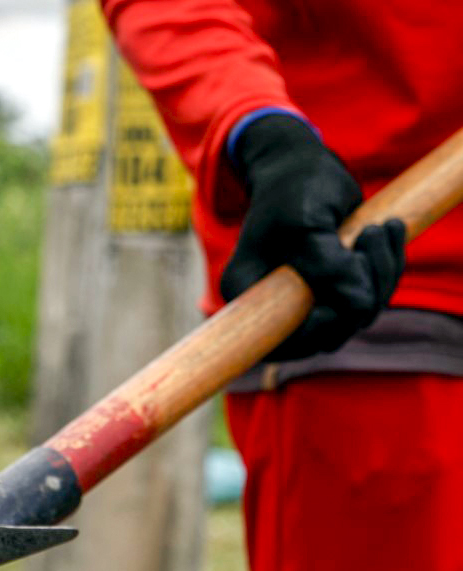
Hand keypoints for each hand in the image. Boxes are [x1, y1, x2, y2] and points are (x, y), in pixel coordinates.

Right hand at [221, 113, 405, 361]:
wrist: (301, 166)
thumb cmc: (294, 188)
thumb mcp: (306, 221)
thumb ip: (329, 267)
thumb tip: (359, 308)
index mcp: (247, 293)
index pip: (287, 342)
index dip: (325, 328)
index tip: (350, 289)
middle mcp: (271, 306)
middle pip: (329, 334)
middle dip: (365, 293)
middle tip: (373, 235)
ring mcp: (302, 301)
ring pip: (355, 318)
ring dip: (382, 276)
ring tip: (381, 229)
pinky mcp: (330, 290)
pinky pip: (367, 299)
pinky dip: (385, 270)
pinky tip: (386, 233)